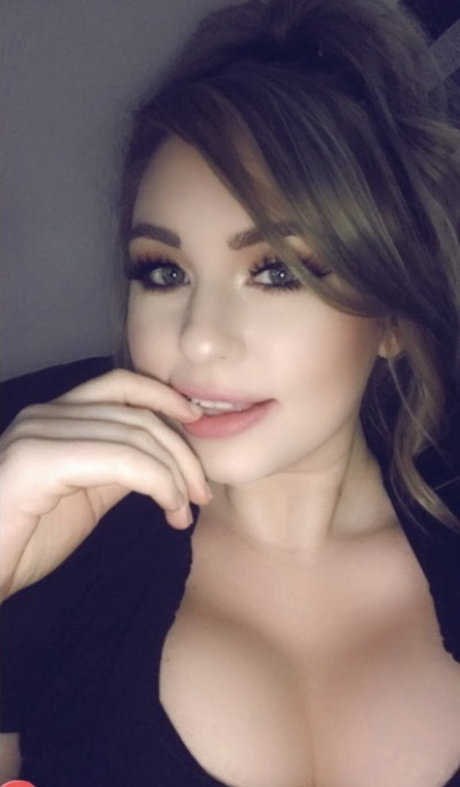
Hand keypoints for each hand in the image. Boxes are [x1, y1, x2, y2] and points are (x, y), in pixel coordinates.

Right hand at [0, 369, 208, 598]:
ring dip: (174, 475)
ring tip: (185, 511)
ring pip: (134, 437)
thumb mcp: (84, 498)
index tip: (198, 425)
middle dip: (182, 453)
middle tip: (202, 494)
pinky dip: (158, 482)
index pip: (120, 385)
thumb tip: (161, 458)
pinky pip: (121, 461)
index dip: (165, 397)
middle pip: (137, 414)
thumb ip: (118, 469)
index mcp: (53, 417)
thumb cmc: (22, 542)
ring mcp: (38, 434)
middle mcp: (44, 415)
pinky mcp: (37, 461)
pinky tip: (170, 508)